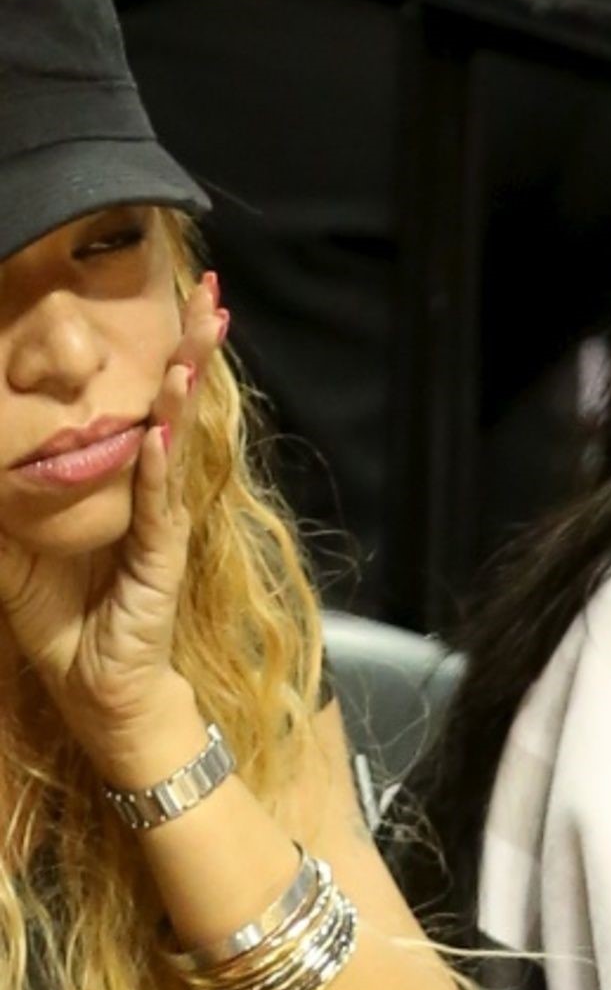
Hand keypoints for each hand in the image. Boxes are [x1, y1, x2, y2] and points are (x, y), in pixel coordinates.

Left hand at [0, 272, 227, 783]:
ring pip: (179, 449)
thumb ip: (3, 500)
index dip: (167, 354)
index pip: (150, 406)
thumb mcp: (15, 546)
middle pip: (178, 410)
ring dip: (183, 398)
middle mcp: (155, 499)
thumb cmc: (66, 623)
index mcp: (128, 486)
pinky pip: (160, 512)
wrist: (98, 696)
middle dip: (195, 351)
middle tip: (211, 293)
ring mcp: (163, 531)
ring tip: (196, 347)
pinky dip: (161, 471)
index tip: (181, 297)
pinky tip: (161, 434)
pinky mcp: (159, 567)